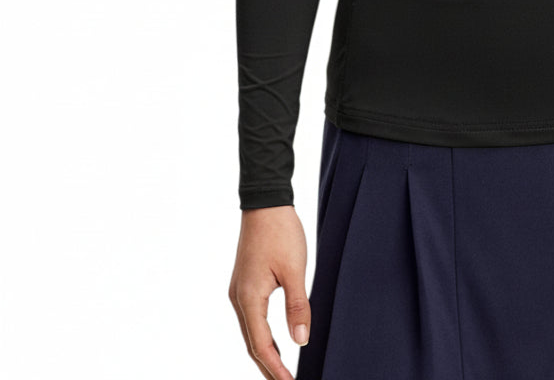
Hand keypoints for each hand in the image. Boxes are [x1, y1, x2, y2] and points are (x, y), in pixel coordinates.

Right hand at [228, 205, 309, 379]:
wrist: (265, 203)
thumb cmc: (281, 232)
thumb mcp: (295, 270)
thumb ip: (297, 306)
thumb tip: (301, 342)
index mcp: (249, 298)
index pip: (261, 345)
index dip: (275, 369)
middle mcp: (239, 298)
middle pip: (252, 343)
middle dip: (268, 367)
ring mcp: (239, 290)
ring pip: (251, 331)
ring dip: (265, 352)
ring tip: (282, 371)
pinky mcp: (245, 283)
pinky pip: (252, 318)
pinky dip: (262, 335)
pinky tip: (275, 340)